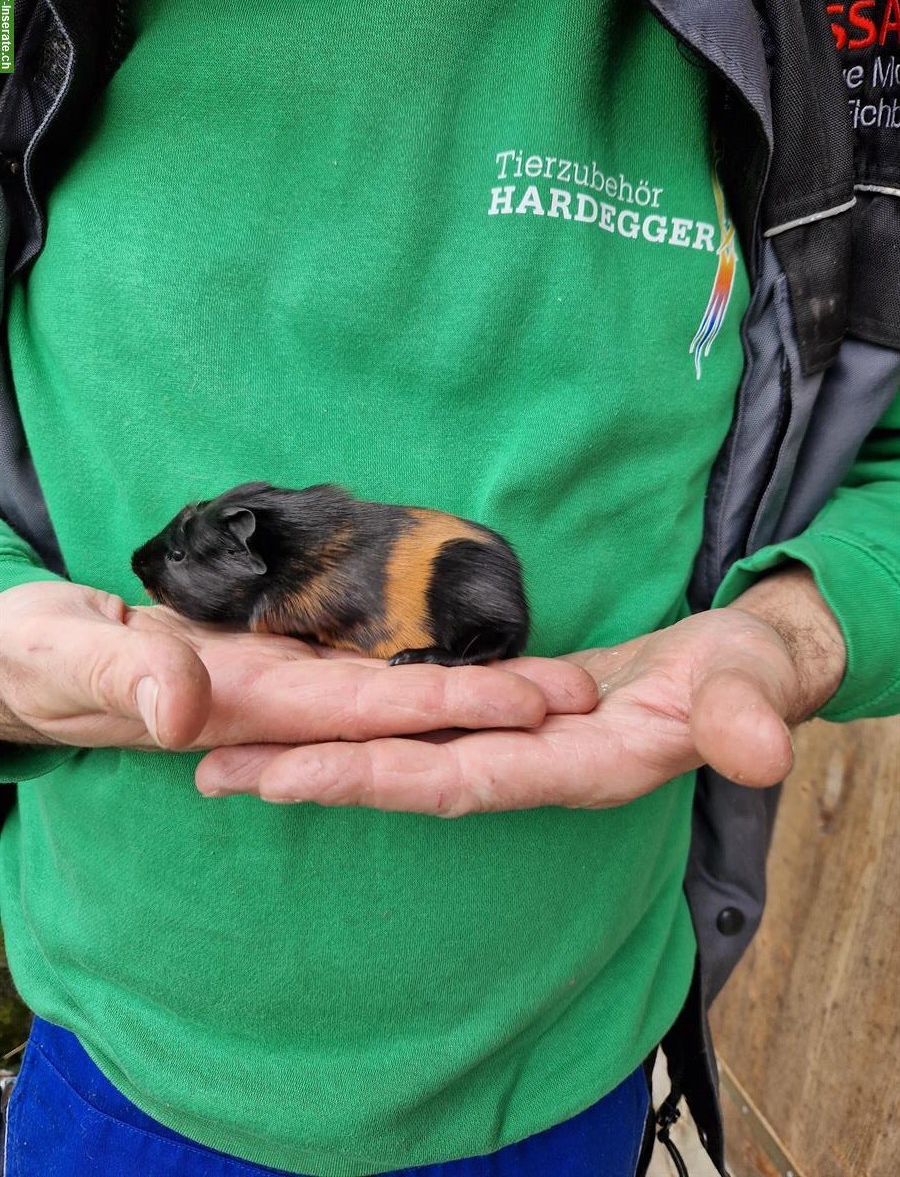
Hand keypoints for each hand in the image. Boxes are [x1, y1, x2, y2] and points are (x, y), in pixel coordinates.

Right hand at [0, 582, 597, 750]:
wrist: (19, 660)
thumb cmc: (33, 658)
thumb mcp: (63, 656)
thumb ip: (122, 676)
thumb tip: (187, 716)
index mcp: (242, 707)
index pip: (367, 710)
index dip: (451, 708)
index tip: (533, 704)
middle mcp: (277, 707)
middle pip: (402, 710)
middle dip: (490, 706)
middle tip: (583, 688)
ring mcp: (277, 689)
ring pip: (388, 694)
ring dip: (464, 693)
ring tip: (548, 683)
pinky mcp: (267, 666)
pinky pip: (352, 672)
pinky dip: (410, 671)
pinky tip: (454, 665)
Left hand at [196, 566, 845, 813]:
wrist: (744, 675)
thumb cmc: (751, 677)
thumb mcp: (756, 686)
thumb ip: (747, 716)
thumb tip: (761, 750)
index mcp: (578, 770)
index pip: (460, 781)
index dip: (375, 779)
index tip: (285, 778)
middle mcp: (530, 770)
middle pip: (406, 779)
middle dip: (313, 777)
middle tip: (211, 773)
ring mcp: (516, 748)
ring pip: (405, 757)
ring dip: (322, 756)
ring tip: (234, 754)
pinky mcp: (508, 721)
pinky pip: (424, 728)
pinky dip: (364, 726)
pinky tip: (315, 717)